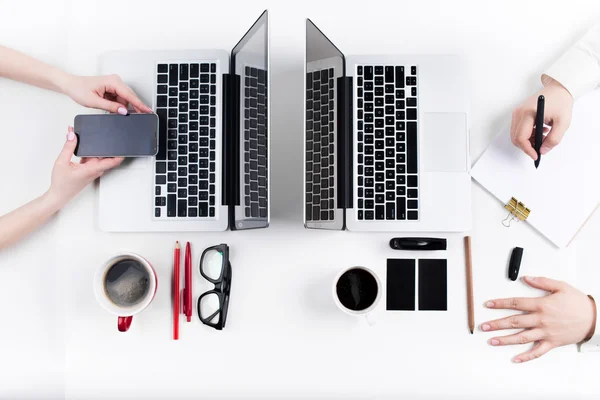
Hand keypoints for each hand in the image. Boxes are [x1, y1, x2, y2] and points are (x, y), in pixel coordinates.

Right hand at [46, 127, 123, 207]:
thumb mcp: (62, 162)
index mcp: (92, 169)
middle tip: (106, 135)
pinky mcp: (88, 170)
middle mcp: (95, 170)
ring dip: (94, 148)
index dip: (120, 154)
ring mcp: (92, 171)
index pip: (113, 161)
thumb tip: (72, 135)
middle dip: (106, 146)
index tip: (124, 146)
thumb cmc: (61, 184)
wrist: (58, 195)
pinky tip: (81, 146)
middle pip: (106, 156)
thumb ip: (68, 147)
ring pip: (97, 157)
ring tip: (88, 138)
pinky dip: (87, 152)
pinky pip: (91, 159)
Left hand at [61, 74, 151, 114]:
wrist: (70, 85)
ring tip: (110, 110)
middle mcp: (115, 81)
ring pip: (124, 99)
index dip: (139, 104)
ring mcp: (114, 84)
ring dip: (121, 106)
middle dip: (131, 107)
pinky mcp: (112, 88)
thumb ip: (110, 107)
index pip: (130, 95)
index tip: (148, 110)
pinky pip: (119, 99)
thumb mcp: (94, 102)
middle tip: (138, 116)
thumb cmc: (79, 89)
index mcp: (112, 82)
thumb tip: (124, 111)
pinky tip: (111, 108)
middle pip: (129, 97)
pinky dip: (117, 105)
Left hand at [482, 276, 596, 362]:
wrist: (595, 318)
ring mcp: (546, 333)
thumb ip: (542, 282)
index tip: (488, 305)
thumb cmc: (578, 303)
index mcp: (542, 305)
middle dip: (497, 324)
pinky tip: (515, 359)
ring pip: (522, 337)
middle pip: (514, 322)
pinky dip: (526, 356)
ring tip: (492, 340)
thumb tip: (527, 278)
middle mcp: (541, 320)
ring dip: (505, 340)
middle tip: (483, 326)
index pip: (515, 304)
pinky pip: (537, 351)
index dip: (500, 304)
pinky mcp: (552, 342)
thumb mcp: (561, 286)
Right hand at [510, 77, 573, 159]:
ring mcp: (517, 112)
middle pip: (516, 138)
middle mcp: (519, 113)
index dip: (527, 149)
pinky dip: (527, 135)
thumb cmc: (561, 102)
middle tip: (541, 146)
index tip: (536, 155)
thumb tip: (543, 151)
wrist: (558, 88)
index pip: (521, 137)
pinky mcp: (518, 113)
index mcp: (528, 113)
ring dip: (528, 140)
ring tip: (543, 136)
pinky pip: (518, 130)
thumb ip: (553, 139)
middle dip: (527, 146)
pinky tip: (540, 131)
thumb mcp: (563, 123)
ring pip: (516, 135)